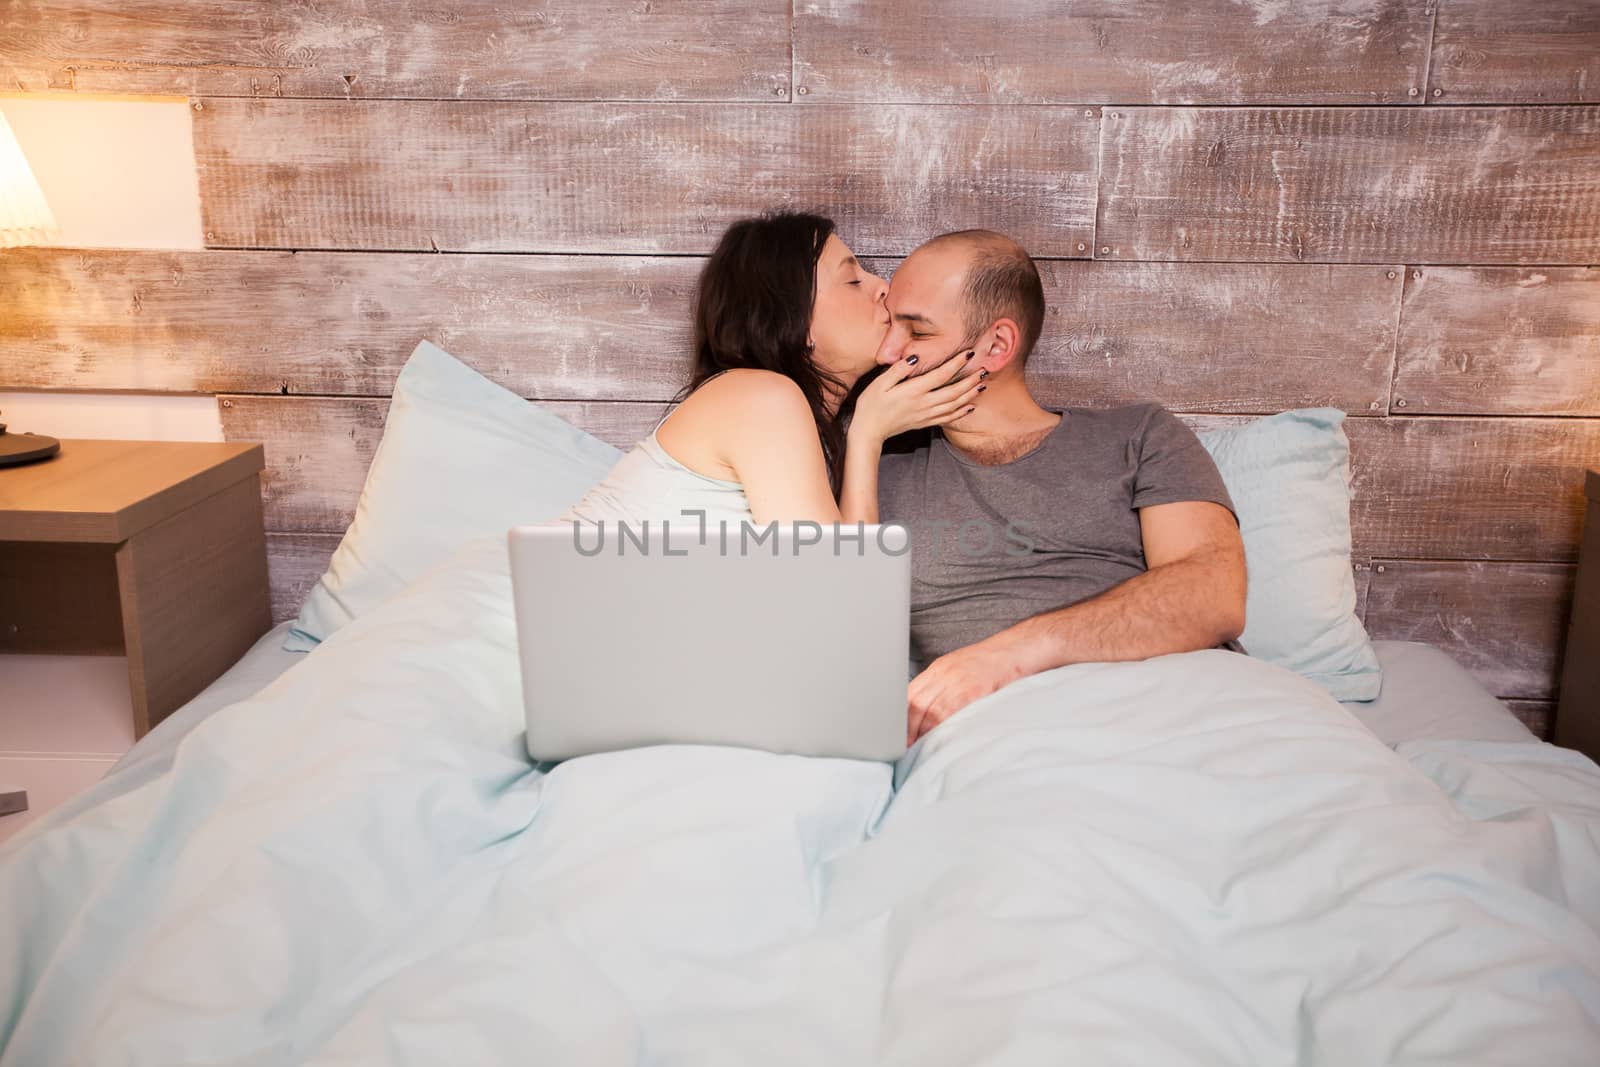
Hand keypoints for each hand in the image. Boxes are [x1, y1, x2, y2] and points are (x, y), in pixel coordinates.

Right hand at [849, 345, 985, 444]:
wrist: (869, 431)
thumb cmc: (871, 405)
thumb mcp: (879, 383)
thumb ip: (897, 370)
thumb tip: (913, 357)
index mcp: (913, 391)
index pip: (941, 375)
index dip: (957, 363)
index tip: (969, 353)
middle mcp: (924, 404)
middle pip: (954, 391)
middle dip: (971, 380)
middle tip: (984, 369)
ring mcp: (926, 415)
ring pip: (954, 405)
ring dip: (970, 395)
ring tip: (982, 385)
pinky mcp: (925, 423)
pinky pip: (948, 418)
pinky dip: (961, 412)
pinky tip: (970, 407)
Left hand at [906, 636, 1024, 745]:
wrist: (1016, 650)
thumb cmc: (989, 663)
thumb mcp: (958, 668)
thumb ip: (942, 684)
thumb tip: (926, 709)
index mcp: (938, 667)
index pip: (909, 692)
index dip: (899, 714)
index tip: (896, 730)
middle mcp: (944, 673)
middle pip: (916, 703)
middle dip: (907, 727)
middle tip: (903, 745)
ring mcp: (958, 681)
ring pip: (930, 710)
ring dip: (921, 731)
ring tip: (917, 747)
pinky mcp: (974, 690)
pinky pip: (951, 712)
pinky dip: (941, 728)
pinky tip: (938, 739)